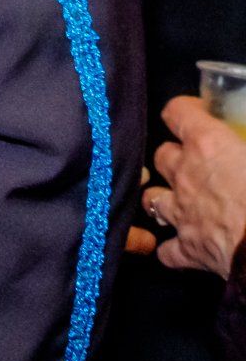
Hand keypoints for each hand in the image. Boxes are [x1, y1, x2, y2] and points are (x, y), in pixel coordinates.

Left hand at [144, 97, 245, 278]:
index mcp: (208, 145)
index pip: (177, 112)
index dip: (185, 110)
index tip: (197, 113)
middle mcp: (185, 174)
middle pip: (162, 155)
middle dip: (174, 157)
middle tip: (195, 163)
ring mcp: (181, 213)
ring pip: (152, 198)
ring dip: (163, 198)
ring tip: (179, 202)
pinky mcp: (187, 249)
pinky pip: (167, 250)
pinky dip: (173, 249)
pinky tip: (184, 248)